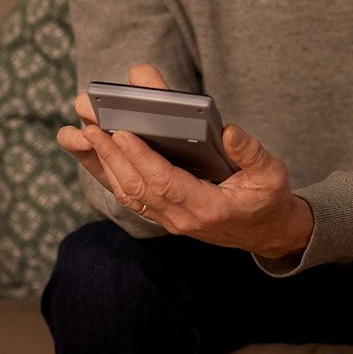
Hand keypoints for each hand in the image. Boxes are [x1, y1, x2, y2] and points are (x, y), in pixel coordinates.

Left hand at [56, 64, 313, 257]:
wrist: (265, 232)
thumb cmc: (267, 199)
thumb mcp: (271, 174)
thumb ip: (251, 153)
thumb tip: (229, 130)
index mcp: (208, 209)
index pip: (165, 183)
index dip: (141, 158)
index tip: (121, 131)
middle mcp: (181, 218)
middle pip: (136, 186)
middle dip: (110, 153)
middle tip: (89, 121)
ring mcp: (168, 219)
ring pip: (126, 191)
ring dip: (102, 161)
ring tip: (81, 130)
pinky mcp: (161, 213)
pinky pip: (128, 193)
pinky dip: (107, 171)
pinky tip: (93, 149)